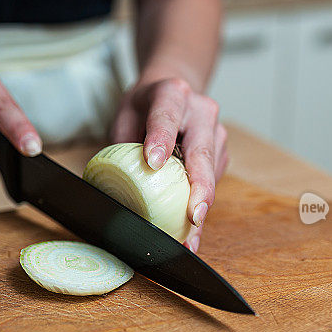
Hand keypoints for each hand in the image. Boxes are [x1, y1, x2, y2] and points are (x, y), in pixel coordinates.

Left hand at [110, 77, 228, 252]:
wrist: (173, 93)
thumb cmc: (144, 108)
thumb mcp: (124, 118)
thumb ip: (122, 149)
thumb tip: (109, 192)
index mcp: (172, 94)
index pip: (166, 115)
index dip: (161, 139)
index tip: (154, 163)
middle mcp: (201, 111)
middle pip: (202, 151)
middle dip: (200, 187)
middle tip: (193, 217)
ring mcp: (217, 133)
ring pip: (211, 174)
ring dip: (200, 208)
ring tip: (188, 239)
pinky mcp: (222, 154)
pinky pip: (212, 184)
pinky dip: (199, 208)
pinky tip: (190, 232)